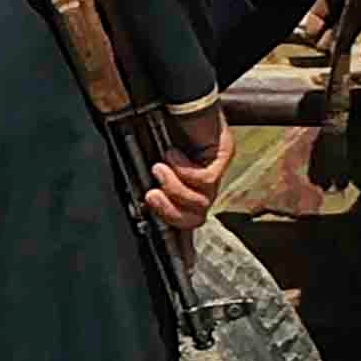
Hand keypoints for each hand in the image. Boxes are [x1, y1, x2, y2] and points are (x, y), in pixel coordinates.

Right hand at [141, 101, 231, 240]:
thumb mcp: (145, 161)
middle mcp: (203, 183)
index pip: (187, 222)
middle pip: (195, 220)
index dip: (185, 245)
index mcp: (186, 186)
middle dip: (171, 212)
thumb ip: (146, 184)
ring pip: (201, 203)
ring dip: (175, 187)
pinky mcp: (221, 156)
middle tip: (151, 195)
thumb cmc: (156, 124)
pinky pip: (205, 180)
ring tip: (159, 166)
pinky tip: (173, 153)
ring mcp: (215, 170)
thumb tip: (138, 203)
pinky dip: (184, 169)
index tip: (186, 267)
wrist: (174, 94)